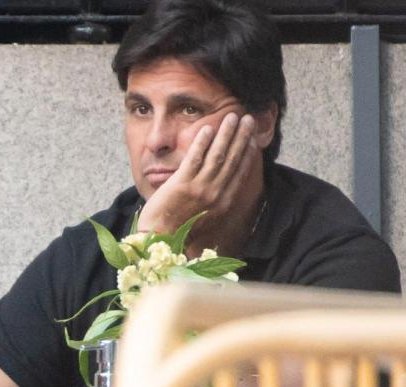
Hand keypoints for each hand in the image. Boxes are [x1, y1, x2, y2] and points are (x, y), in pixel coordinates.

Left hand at [138, 113, 258, 253]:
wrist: (160, 240)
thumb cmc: (179, 232)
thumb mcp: (206, 219)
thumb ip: (216, 203)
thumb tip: (222, 189)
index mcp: (224, 203)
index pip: (240, 172)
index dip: (248, 153)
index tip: (253, 138)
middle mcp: (216, 194)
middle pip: (232, 159)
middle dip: (241, 137)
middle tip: (247, 119)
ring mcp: (199, 188)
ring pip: (217, 155)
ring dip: (225, 134)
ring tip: (232, 117)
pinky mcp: (181, 184)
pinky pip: (194, 158)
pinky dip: (202, 142)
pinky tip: (207, 128)